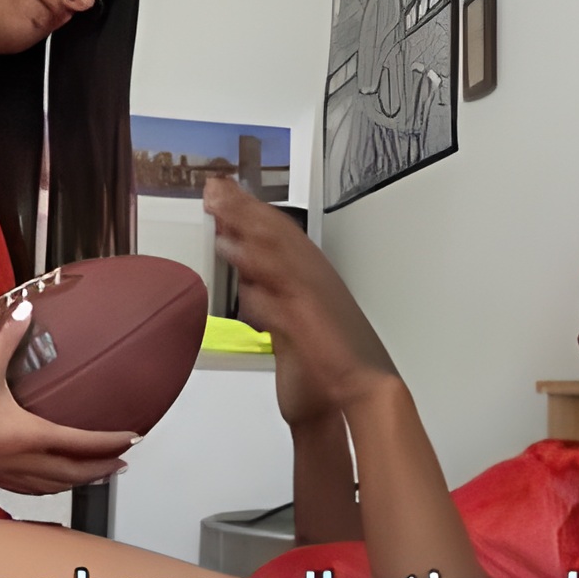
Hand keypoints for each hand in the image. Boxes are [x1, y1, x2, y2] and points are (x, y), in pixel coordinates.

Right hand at [0, 302, 136, 493]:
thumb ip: (8, 339)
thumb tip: (26, 307)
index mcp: (29, 435)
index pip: (81, 443)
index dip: (110, 442)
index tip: (134, 439)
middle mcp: (26, 460)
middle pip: (76, 472)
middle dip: (103, 467)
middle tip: (125, 461)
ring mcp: (12, 474)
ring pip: (58, 485)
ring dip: (83, 480)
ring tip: (101, 474)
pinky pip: (37, 489)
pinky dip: (56, 486)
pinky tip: (58, 482)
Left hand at [204, 178, 397, 419]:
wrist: (364, 392)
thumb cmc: (329, 364)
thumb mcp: (295, 326)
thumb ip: (273, 303)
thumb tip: (251, 287)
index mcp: (313, 279)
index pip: (278, 235)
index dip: (250, 212)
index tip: (223, 192)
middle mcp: (315, 280)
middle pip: (276, 236)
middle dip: (243, 209)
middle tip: (214, 186)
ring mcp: (314, 298)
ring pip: (278, 255)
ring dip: (248, 230)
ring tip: (218, 207)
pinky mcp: (310, 323)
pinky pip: (282, 295)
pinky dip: (259, 279)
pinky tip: (237, 261)